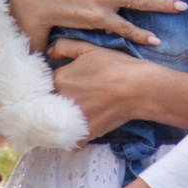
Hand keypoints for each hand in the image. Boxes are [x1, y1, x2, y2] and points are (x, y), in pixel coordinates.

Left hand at [48, 38, 169, 134]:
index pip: (48, 84)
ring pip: (59, 122)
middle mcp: (62, 99)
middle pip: (52, 103)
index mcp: (60, 78)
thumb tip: (50, 52)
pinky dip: (74, 138)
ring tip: (80, 113)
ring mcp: (72, 118)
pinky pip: (70, 140)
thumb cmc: (116, 66)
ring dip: (64, 119)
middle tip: (78, 98)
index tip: (68, 86)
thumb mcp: (89, 48)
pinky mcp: (84, 134)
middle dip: (60, 101)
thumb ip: (65, 46)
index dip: (57, 85)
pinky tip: (82, 128)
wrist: (139, 88)